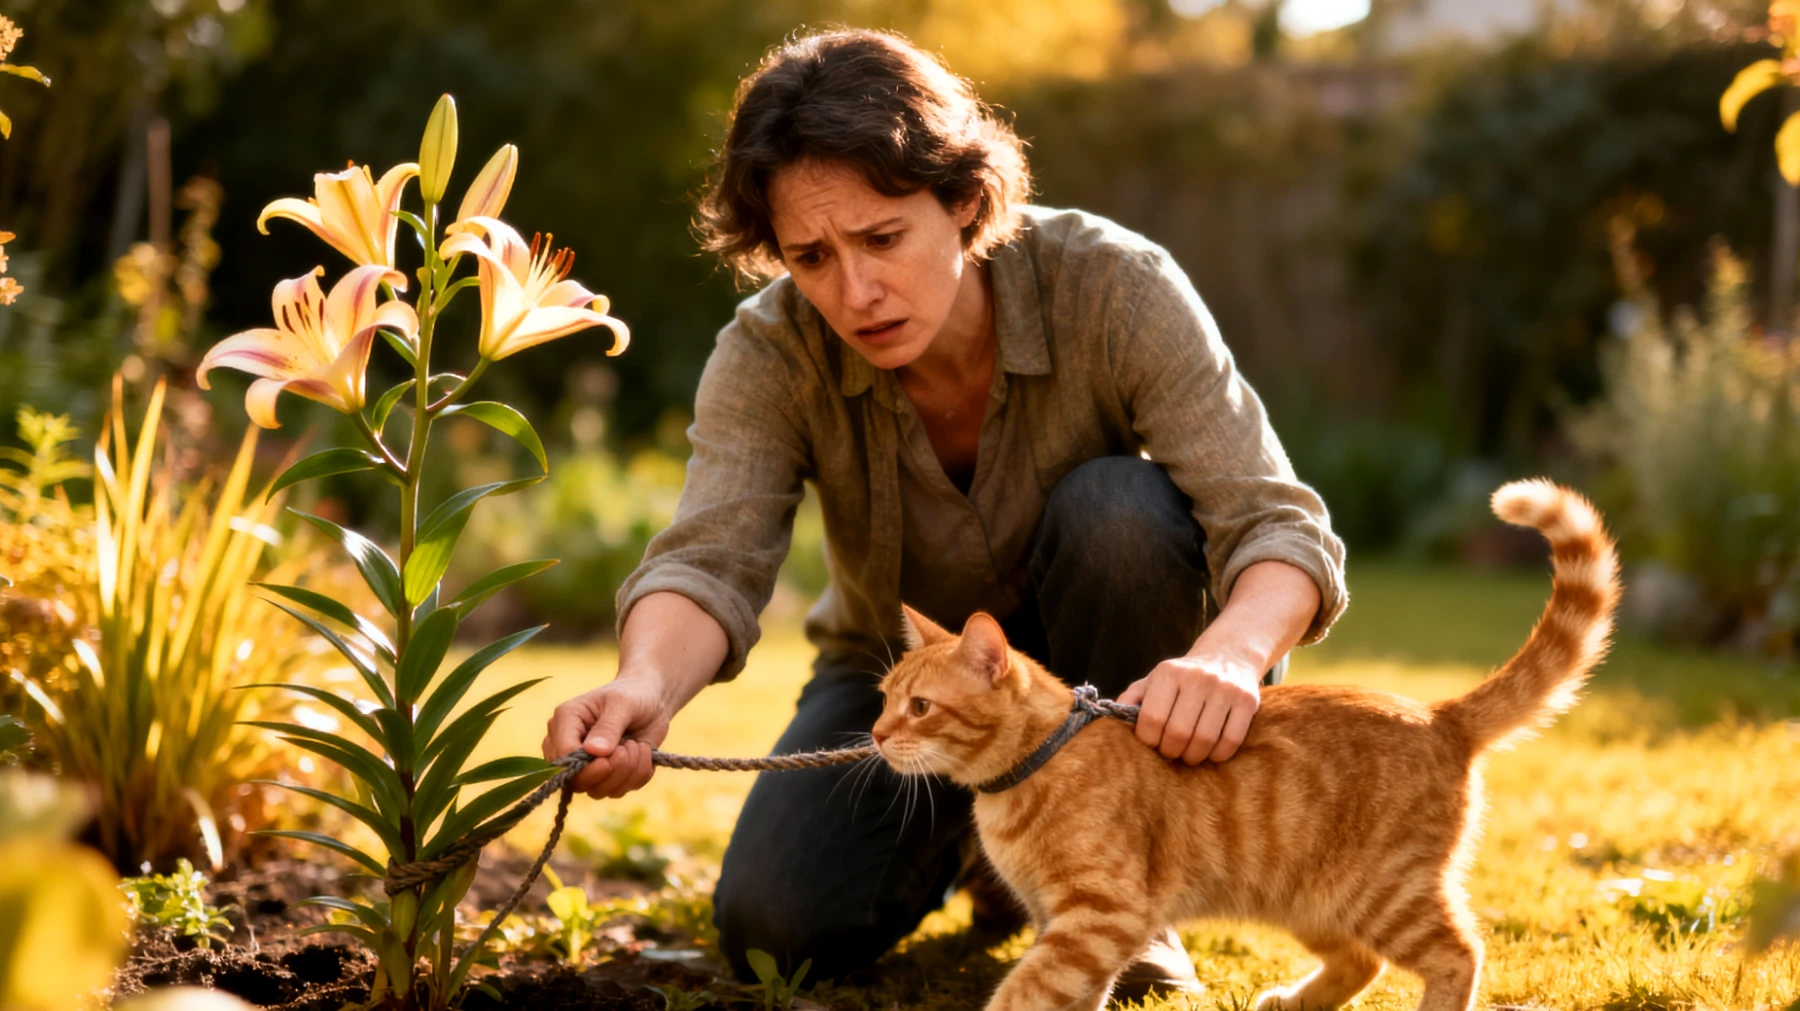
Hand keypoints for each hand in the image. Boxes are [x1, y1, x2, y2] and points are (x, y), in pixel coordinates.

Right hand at [542, 675, 672, 798]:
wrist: (652, 700)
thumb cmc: (633, 694)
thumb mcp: (622, 703)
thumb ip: (608, 727)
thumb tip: (593, 752)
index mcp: (565, 722)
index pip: (562, 757)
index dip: (586, 765)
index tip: (613, 755)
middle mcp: (569, 747)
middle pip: (576, 781)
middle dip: (610, 770)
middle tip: (630, 747)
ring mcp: (587, 765)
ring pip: (598, 790)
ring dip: (627, 772)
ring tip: (637, 746)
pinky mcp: (607, 776)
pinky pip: (618, 791)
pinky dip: (637, 775)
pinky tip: (642, 752)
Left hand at [1117, 650, 1261, 763]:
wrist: (1228, 656)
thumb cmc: (1183, 677)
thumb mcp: (1154, 680)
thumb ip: (1132, 699)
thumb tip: (1110, 723)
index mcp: (1169, 673)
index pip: (1152, 719)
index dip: (1148, 740)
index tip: (1151, 744)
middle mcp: (1198, 678)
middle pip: (1178, 733)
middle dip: (1170, 751)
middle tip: (1170, 752)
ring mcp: (1225, 689)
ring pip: (1204, 740)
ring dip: (1193, 757)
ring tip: (1188, 754)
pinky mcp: (1247, 701)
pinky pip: (1231, 741)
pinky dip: (1218, 755)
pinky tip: (1210, 751)